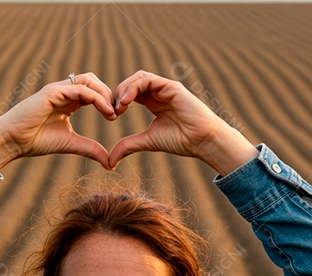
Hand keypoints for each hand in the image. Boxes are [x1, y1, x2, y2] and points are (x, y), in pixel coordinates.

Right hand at [0, 72, 116, 171]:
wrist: (12, 141)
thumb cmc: (35, 141)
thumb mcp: (70, 144)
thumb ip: (90, 148)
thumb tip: (109, 162)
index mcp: (68, 101)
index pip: (93, 92)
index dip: (107, 101)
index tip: (117, 116)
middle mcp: (63, 92)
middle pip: (93, 81)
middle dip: (109, 94)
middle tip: (119, 112)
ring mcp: (57, 90)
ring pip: (88, 80)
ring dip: (104, 94)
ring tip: (113, 112)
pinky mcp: (52, 92)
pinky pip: (80, 89)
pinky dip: (96, 98)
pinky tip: (106, 111)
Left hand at [107, 70, 257, 173]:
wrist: (201, 140)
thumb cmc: (180, 141)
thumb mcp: (147, 141)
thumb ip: (128, 146)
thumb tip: (109, 161)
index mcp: (153, 102)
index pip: (130, 93)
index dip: (118, 101)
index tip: (112, 116)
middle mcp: (159, 92)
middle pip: (132, 82)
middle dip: (118, 94)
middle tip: (113, 111)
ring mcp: (165, 87)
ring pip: (138, 78)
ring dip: (124, 89)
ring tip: (119, 106)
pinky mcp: (171, 86)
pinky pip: (147, 79)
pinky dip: (133, 88)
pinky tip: (127, 102)